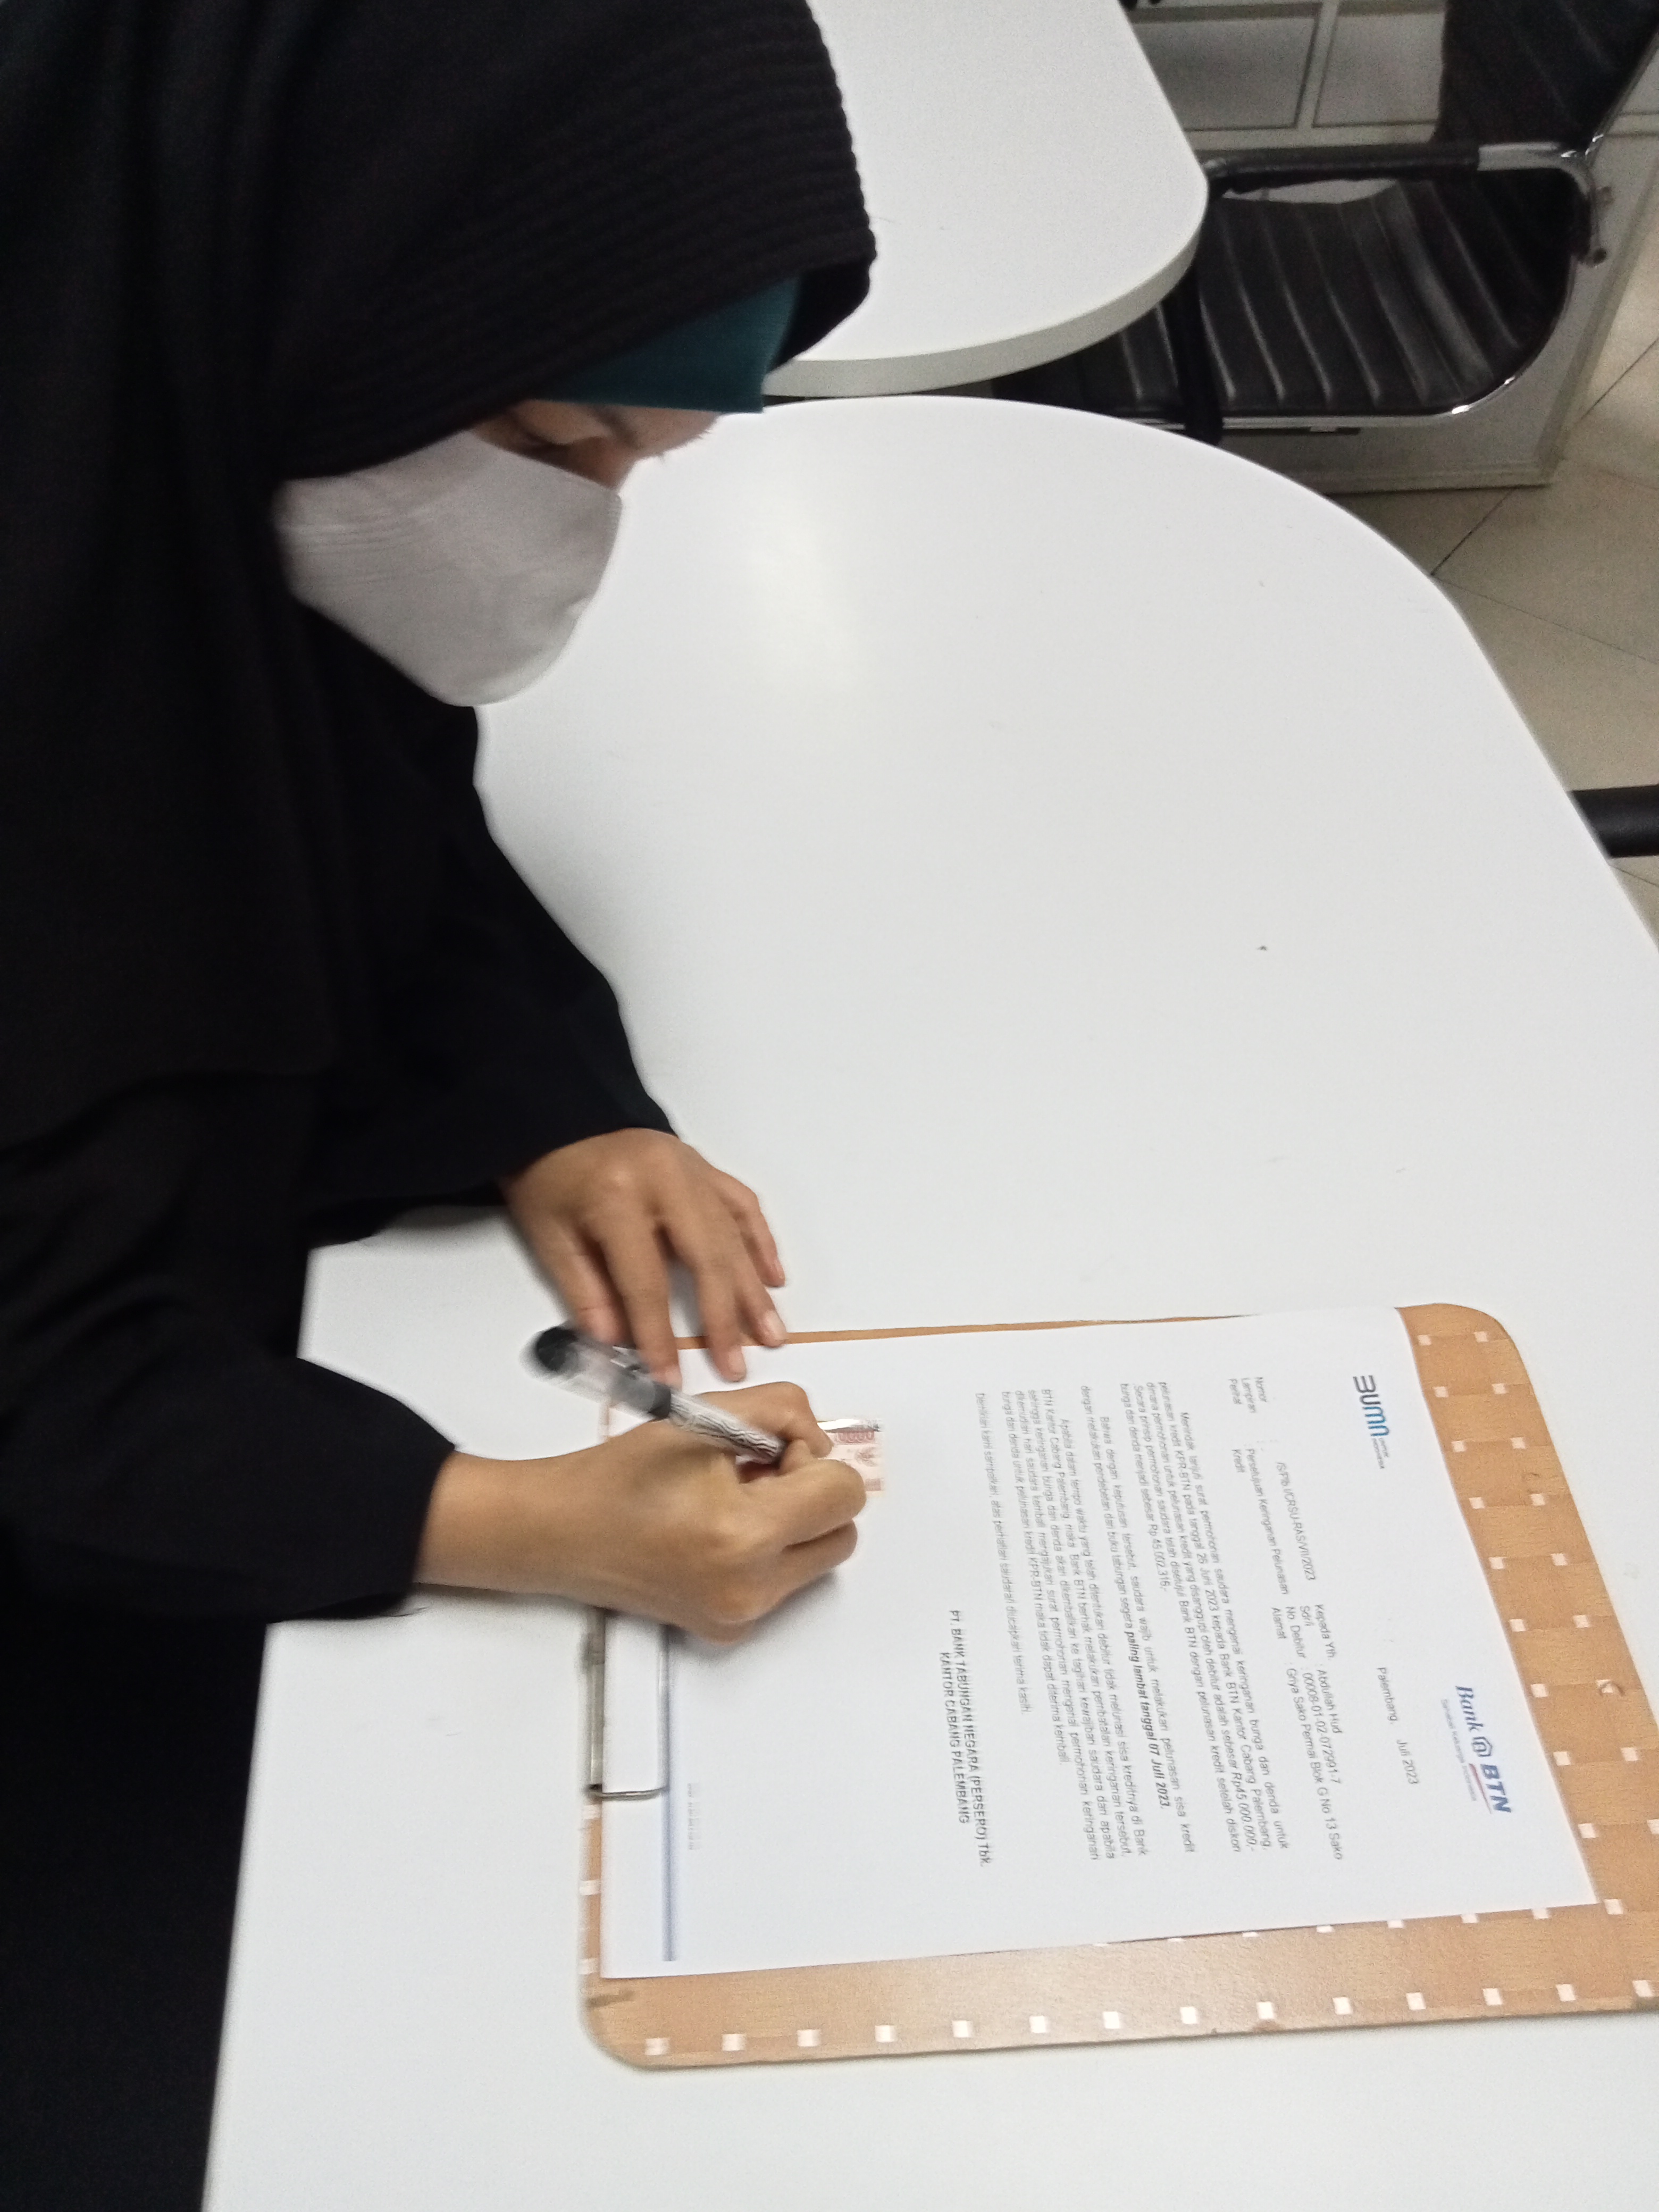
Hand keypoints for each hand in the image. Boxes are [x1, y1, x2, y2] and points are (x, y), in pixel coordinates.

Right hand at [415, 1386, 864, 1639]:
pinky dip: (770, 1551)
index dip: (811, 1457)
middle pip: (841, 1532)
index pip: (843, 1493)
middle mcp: (750, 1589)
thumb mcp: (705, 1416)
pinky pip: (785, 1583)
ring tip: (733, 1499)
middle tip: (756, 1473)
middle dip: (811, 1493)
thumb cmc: (621, 1475)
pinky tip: (718, 1529)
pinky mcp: (730, 1629)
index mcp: (745, 1535)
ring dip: (793, 1522)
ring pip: (819, 1559)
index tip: (767, 1450)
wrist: (560, 1532)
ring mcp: (741, 1617)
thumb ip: (781, 1409)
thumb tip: (818, 1437)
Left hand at [502, 1130, 785, 1382]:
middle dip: (723, 1319)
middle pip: (705, 1258)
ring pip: (733, 1235)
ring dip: (753, 1290)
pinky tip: (773, 1277)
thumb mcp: (549, 1236)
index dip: (658, 1334)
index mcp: (618, 1197)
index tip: (669, 1378)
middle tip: (737, 1367)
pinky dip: (761, 1241)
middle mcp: (665, 1180)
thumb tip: (615, 1348)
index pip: (645, 1282)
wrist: (556, 1115)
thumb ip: (584, 1292)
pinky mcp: (704, 1166)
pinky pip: (743, 1205)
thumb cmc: (548, 1177)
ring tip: (771, 1334)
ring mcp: (692, 1169)